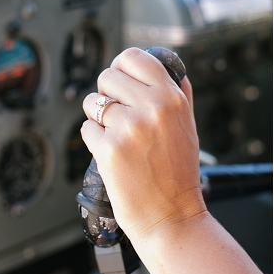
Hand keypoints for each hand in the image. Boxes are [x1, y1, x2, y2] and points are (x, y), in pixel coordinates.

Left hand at [80, 48, 204, 240]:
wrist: (171, 216)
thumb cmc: (179, 173)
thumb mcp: (188, 126)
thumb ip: (177, 94)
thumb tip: (167, 67)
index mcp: (172, 97)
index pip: (133, 57)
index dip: (120, 67)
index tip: (119, 80)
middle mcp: (151, 108)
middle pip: (107, 76)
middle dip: (106, 93)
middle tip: (117, 114)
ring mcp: (128, 128)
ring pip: (92, 102)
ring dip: (97, 117)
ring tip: (116, 136)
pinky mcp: (107, 149)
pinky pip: (86, 128)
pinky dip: (94, 139)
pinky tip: (111, 153)